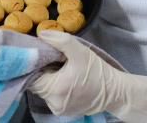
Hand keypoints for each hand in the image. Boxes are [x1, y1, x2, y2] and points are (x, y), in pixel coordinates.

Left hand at [29, 30, 146, 122]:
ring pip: (42, 89)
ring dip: (47, 78)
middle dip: (41, 70)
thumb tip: (41, 35)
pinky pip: (50, 95)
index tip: (38, 54)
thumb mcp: (80, 51)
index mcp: (55, 88)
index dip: (33, 63)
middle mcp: (53, 103)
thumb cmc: (98, 71)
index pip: (31, 76)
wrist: (115, 92)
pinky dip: (53, 86)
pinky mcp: (62, 110)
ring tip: (60, 68)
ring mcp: (58, 108)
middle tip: (52, 59)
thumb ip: (60, 40)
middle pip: (35, 83)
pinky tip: (64, 78)